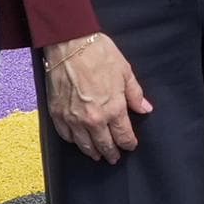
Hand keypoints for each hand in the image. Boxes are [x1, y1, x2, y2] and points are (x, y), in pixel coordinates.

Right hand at [43, 31, 155, 160]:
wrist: (69, 44)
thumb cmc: (99, 54)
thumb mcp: (125, 72)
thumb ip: (135, 94)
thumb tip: (145, 109)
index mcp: (113, 109)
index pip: (123, 136)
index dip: (128, 143)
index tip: (130, 145)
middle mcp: (94, 119)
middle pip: (104, 145)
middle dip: (111, 153)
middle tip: (114, 158)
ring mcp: (73, 118)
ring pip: (84, 145)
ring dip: (92, 152)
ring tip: (96, 155)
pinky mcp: (58, 113)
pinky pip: (66, 135)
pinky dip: (73, 141)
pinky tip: (77, 141)